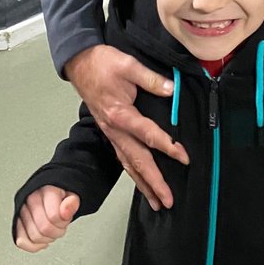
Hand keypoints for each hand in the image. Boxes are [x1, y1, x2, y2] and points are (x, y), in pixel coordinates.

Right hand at [15, 186, 79, 252]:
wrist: (50, 191)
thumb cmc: (61, 194)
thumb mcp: (72, 194)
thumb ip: (72, 203)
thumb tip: (66, 212)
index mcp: (46, 190)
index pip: (53, 216)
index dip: (64, 222)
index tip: (67, 218)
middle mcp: (30, 199)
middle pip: (44, 229)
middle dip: (57, 232)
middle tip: (61, 226)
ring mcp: (21, 211)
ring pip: (34, 237)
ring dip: (47, 239)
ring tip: (53, 230)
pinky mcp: (17, 222)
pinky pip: (21, 242)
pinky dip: (34, 246)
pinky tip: (43, 242)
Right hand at [65, 44, 186, 209]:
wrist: (80, 63)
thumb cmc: (102, 64)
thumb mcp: (128, 65)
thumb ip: (151, 79)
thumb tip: (172, 90)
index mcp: (120, 114)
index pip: (148, 135)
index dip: (167, 146)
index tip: (183, 156)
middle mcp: (114, 129)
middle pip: (137, 160)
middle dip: (153, 182)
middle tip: (168, 200)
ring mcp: (111, 133)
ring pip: (128, 164)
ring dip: (143, 184)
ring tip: (156, 201)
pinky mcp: (110, 132)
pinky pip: (122, 157)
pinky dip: (132, 172)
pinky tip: (140, 181)